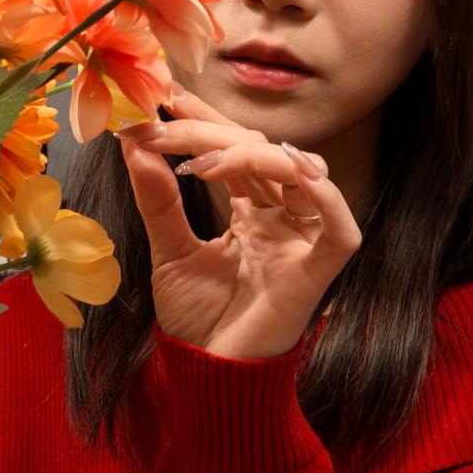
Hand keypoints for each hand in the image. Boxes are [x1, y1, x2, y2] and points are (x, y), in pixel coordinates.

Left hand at [119, 84, 361, 358]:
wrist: (209, 377)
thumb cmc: (196, 321)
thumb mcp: (168, 251)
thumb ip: (157, 200)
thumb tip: (132, 143)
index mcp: (254, 212)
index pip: (237, 150)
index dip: (206, 120)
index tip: (167, 96)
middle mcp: (284, 218)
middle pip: (263, 152)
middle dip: (212, 132)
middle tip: (164, 122)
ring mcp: (304, 241)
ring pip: (301, 174)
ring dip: (254, 156)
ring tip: (202, 161)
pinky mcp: (321, 271)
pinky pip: (339, 225)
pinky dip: (322, 194)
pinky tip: (287, 170)